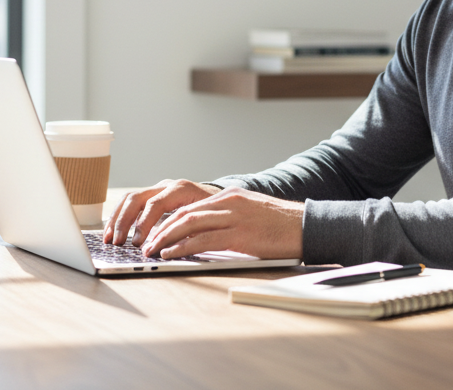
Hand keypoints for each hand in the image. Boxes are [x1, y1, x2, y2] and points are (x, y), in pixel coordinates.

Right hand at [103, 179, 220, 246]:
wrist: (223, 200)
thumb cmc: (216, 214)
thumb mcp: (207, 221)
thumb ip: (188, 232)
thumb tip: (168, 248)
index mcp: (180, 189)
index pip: (155, 204)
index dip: (143, 224)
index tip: (137, 243)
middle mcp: (166, 186)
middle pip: (136, 198)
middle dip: (124, 222)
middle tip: (118, 242)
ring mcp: (158, 190)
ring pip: (130, 199)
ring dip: (117, 219)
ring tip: (109, 239)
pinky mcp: (153, 197)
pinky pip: (131, 203)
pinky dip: (119, 217)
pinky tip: (112, 232)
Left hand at [139, 187, 302, 260]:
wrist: (308, 225)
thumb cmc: (281, 225)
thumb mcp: (250, 214)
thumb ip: (228, 220)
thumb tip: (203, 236)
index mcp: (229, 197)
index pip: (189, 207)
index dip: (166, 221)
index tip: (152, 234)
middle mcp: (228, 203)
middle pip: (183, 213)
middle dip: (159, 230)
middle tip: (144, 244)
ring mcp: (234, 217)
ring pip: (189, 224)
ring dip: (165, 239)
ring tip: (151, 251)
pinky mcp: (241, 234)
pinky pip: (204, 240)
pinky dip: (183, 247)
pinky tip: (171, 255)